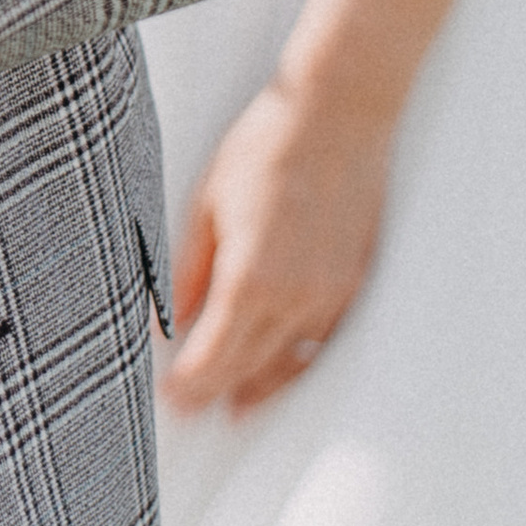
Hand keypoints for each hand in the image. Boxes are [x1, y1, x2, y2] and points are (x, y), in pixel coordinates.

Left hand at [160, 77, 393, 413]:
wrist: (338, 115)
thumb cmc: (266, 148)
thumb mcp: (206, 205)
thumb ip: (187, 271)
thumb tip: (168, 319)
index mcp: (250, 278)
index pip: (214, 358)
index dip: (190, 385)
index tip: (171, 400)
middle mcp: (296, 297)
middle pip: (251, 367)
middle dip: (217, 392)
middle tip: (191, 410)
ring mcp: (333, 293)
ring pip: (294, 362)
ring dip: (262, 387)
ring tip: (236, 407)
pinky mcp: (357, 282)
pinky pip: (328, 341)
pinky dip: (303, 362)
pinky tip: (286, 368)